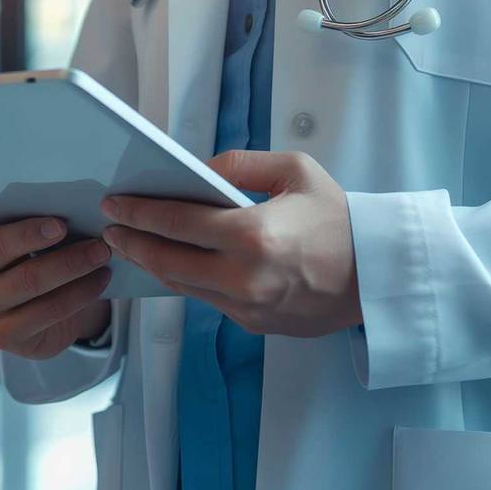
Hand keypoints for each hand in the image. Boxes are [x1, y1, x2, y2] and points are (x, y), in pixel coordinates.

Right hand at [0, 215, 113, 358]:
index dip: (24, 230)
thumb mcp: (30, 246)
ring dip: (74, 267)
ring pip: (31, 283)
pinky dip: (80, 294)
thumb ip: (33, 225)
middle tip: (96, 240)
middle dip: (55, 246)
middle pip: (12, 258)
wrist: (40, 319)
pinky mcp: (5, 335)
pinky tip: (100, 280)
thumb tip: (69, 204)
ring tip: (103, 256)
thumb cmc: (35, 266)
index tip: (61, 223)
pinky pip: (47, 312)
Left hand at [100, 150, 359, 337]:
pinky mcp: (254, 324)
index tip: (114, 205)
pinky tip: (175, 263)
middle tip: (111, 230)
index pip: (175, 223)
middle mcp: (244, 278)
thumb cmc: (340, 218)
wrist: (379, 274)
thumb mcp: (295, 171)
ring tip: (135, 245)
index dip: (138, 213)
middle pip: (166, 261)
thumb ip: (238, 165)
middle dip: (132, 243)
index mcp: (252, 235)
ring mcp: (248, 307)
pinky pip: (209, 300)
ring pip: (182, 286)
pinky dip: (188, 280)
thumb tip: (195, 170)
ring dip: (154, 265)